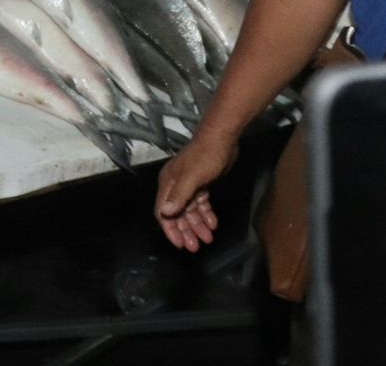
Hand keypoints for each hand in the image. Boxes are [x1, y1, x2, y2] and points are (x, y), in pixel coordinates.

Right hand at [155, 129, 238, 250]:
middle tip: (195, 246)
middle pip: (177, 214)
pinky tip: (213, 223)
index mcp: (168, 184)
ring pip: (190, 211)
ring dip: (197, 225)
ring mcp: (189, 185)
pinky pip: (201, 204)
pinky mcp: (202, 183)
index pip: (163, 212)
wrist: (222, 138)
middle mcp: (175, 186)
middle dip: (185, 231)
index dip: (170, 229)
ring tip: (207, 238)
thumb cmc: (205, 156)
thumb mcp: (192, 176)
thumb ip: (179, 195)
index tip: (180, 244)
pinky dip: (206, 215)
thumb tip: (165, 213)